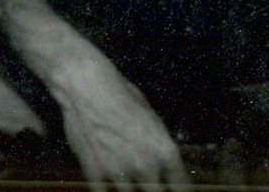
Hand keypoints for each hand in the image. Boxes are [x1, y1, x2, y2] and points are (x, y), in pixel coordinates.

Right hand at [47, 56, 189, 191]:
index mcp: (165, 151)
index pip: (181, 187)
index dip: (176, 190)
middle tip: (146, 184)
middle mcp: (147, 166)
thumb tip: (161, 163)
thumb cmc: (120, 94)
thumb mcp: (151, 118)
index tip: (171, 188)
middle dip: (153, 190)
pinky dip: (106, 190)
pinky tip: (107, 184)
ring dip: (128, 189)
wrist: (87, 87)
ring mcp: (120, 173)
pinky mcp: (95, 174)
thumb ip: (158, 146)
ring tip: (124, 178)